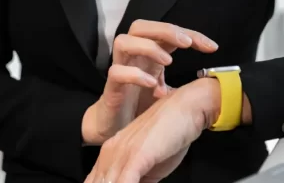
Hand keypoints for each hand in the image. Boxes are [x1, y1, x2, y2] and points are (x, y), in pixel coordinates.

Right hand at [81, 21, 217, 144]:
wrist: (115, 131)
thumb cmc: (141, 109)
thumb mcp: (169, 95)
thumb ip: (186, 87)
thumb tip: (214, 88)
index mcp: (148, 56)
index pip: (167, 33)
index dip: (191, 35)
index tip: (212, 47)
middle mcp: (133, 58)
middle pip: (140, 26)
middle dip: (165, 30)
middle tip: (186, 44)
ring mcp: (120, 70)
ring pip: (123, 41)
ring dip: (148, 47)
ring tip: (168, 61)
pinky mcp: (111, 89)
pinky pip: (116, 72)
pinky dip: (134, 74)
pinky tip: (152, 84)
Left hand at [85, 78, 222, 182]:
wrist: (187, 106)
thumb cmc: (174, 133)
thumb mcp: (153, 163)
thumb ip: (140, 178)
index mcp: (112, 150)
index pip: (96, 178)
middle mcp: (112, 150)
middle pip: (98, 181)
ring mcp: (123, 152)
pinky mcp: (137, 155)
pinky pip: (124, 182)